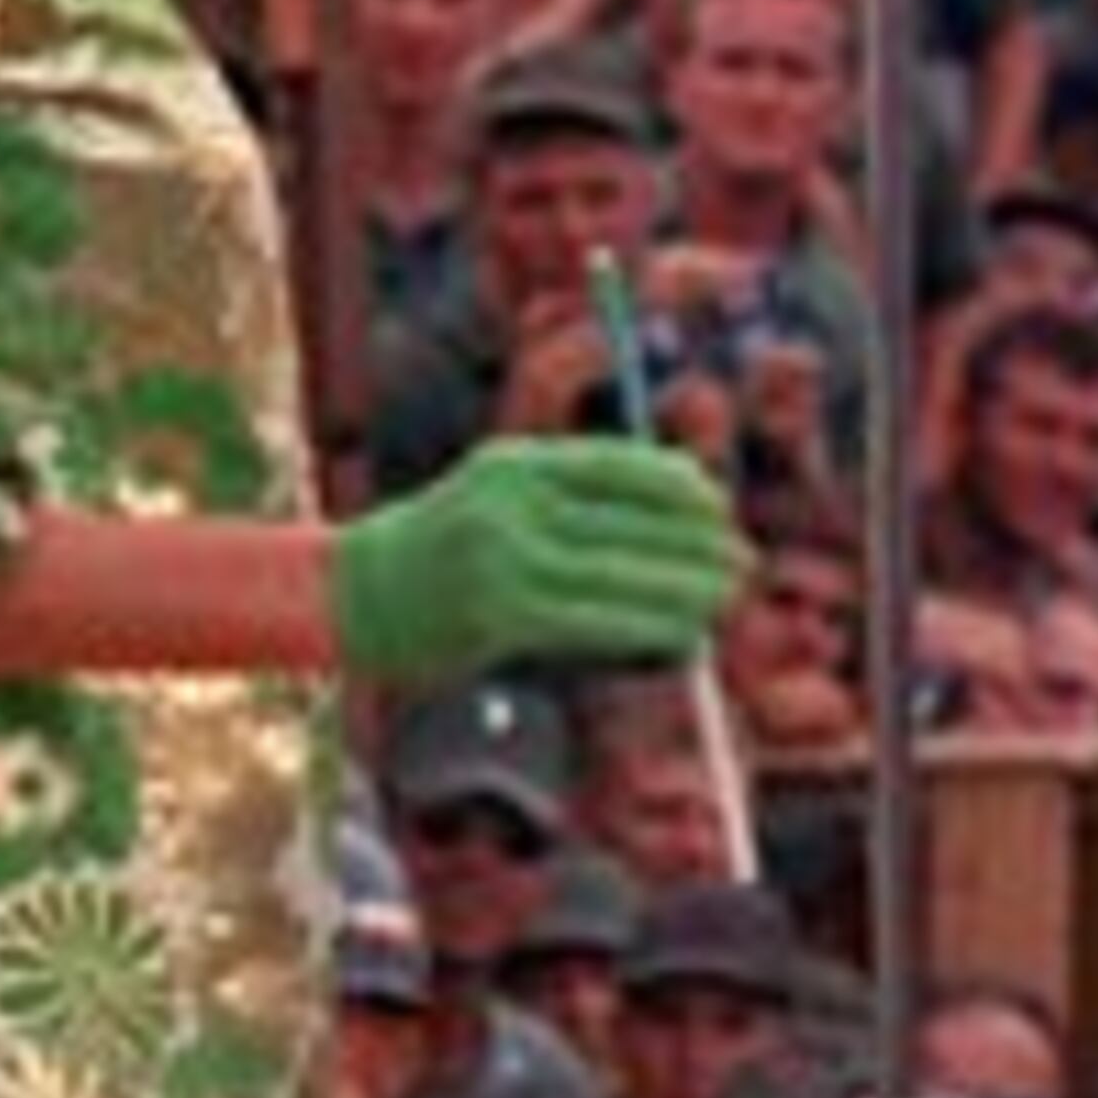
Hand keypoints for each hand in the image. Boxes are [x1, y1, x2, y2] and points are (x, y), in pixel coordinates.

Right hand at [328, 439, 738, 687]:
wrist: (353, 597)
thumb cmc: (442, 553)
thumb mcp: (499, 500)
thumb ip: (569, 503)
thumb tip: (670, 528)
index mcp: (515, 464)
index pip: (617, 465)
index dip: (678, 485)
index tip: (719, 505)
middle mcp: (511, 503)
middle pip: (628, 520)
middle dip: (696, 543)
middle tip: (744, 560)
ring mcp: (504, 559)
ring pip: (620, 572)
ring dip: (684, 588)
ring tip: (727, 598)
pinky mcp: (501, 615)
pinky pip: (595, 619)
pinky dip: (647, 626)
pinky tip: (683, 633)